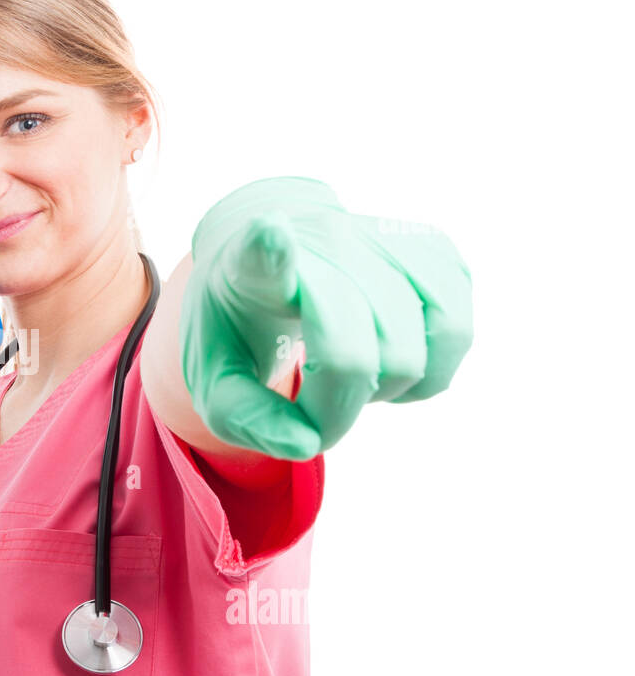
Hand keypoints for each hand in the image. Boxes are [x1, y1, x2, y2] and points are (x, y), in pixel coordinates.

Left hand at [180, 176, 472, 460]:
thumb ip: (247, 420)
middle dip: (339, 407)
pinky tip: (391, 359)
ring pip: (419, 343)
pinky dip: (432, 369)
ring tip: (351, 373)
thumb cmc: (242, 326)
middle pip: (354, 352)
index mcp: (250, 267)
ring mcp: (380, 237)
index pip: (261, 253)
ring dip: (391, 386)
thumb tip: (306, 444)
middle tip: (313, 395)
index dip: (269, 248)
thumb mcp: (218, 380)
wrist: (271, 254)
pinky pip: (457, 329)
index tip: (269, 231)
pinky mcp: (430, 247)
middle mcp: (320, 239)